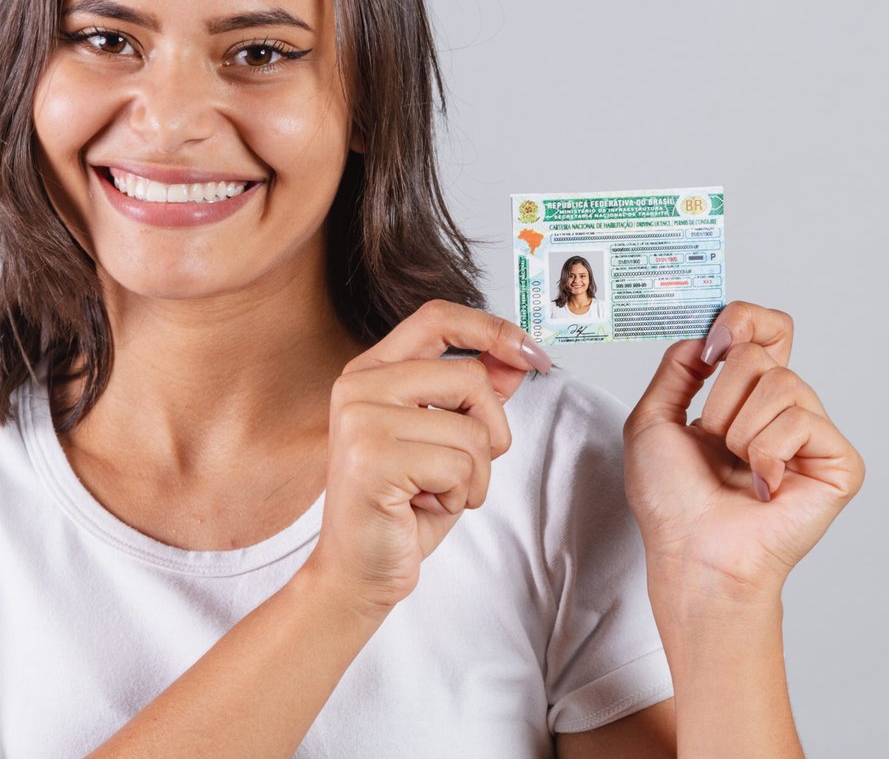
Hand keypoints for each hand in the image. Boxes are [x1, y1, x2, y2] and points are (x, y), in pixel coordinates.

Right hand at [301, 300, 548, 616]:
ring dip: (474, 476)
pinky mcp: (371, 458)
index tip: (530, 353)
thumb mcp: (445, 442)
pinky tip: (424, 506)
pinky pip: (458, 466)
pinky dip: (459, 496)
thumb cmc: (400, 507)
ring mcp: (361, 419)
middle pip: (470, 376)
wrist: (357, 571)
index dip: (491, 328)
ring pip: (471, 429)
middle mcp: (359, 385)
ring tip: (437, 492)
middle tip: (465, 468)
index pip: (438, 318)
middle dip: (491, 431)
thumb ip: (475, 396)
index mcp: (372, 371)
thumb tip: (516, 357)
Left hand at [623, 301, 865, 597]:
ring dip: (739, 430)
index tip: (714, 344)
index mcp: (745, 398)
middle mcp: (784, 410)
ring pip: (780, 384)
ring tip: (737, 468)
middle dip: (721, 398)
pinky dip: (767, 452)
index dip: (745, 321)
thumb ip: (676, 369)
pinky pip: (801, 421)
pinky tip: (764, 486)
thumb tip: (703, 336)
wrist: (693, 551)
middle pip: (762, 353)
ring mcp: (814, 436)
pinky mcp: (839, 462)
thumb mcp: (653, 420)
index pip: (767, 330)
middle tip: (714, 440)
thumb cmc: (672, 501)